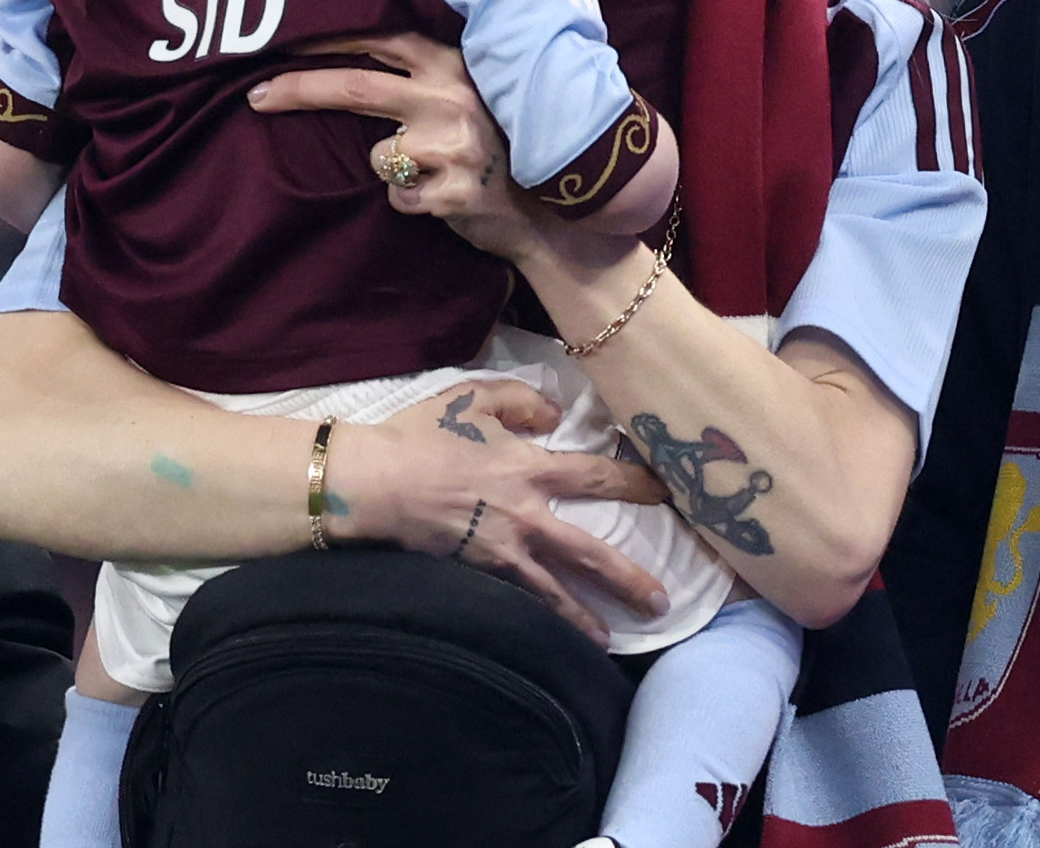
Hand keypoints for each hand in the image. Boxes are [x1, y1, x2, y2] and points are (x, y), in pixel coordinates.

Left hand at [249, 33, 540, 256]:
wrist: (550, 209)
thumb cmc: (497, 145)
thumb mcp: (468, 95)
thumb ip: (421, 77)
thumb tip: (342, 63)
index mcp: (455, 64)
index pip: (381, 38)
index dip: (328, 38)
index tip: (280, 39)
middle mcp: (454, 97)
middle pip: (357, 87)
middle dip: (299, 89)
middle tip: (256, 95)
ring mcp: (455, 146)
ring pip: (377, 154)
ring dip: (389, 167)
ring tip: (431, 171)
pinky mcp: (453, 192)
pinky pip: (398, 196)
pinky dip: (408, 201)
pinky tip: (441, 198)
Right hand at [323, 377, 670, 643]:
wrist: (373, 483)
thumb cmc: (422, 436)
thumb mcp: (474, 398)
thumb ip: (522, 402)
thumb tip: (554, 415)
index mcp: (530, 470)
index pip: (597, 478)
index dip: (635, 484)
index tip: (666, 494)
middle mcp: (525, 517)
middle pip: (588, 554)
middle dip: (627, 580)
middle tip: (660, 602)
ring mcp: (499, 553)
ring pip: (552, 594)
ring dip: (583, 619)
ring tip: (607, 641)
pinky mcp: (473, 576)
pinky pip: (513, 602)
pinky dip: (533, 624)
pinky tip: (546, 642)